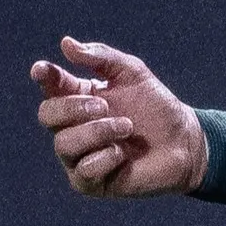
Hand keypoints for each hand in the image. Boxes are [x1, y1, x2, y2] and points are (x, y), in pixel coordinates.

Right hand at [30, 37, 204, 197]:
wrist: (183, 141)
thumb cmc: (156, 106)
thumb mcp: (132, 72)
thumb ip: (100, 57)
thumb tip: (65, 44)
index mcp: (77, 97)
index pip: (50, 85)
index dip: (43, 77)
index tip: (42, 70)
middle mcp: (71, 126)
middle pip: (47, 115)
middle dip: (73, 108)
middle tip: (105, 106)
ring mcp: (78, 156)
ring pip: (64, 144)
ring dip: (97, 132)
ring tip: (126, 127)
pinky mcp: (90, 182)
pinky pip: (83, 170)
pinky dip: (105, 158)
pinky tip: (123, 154)